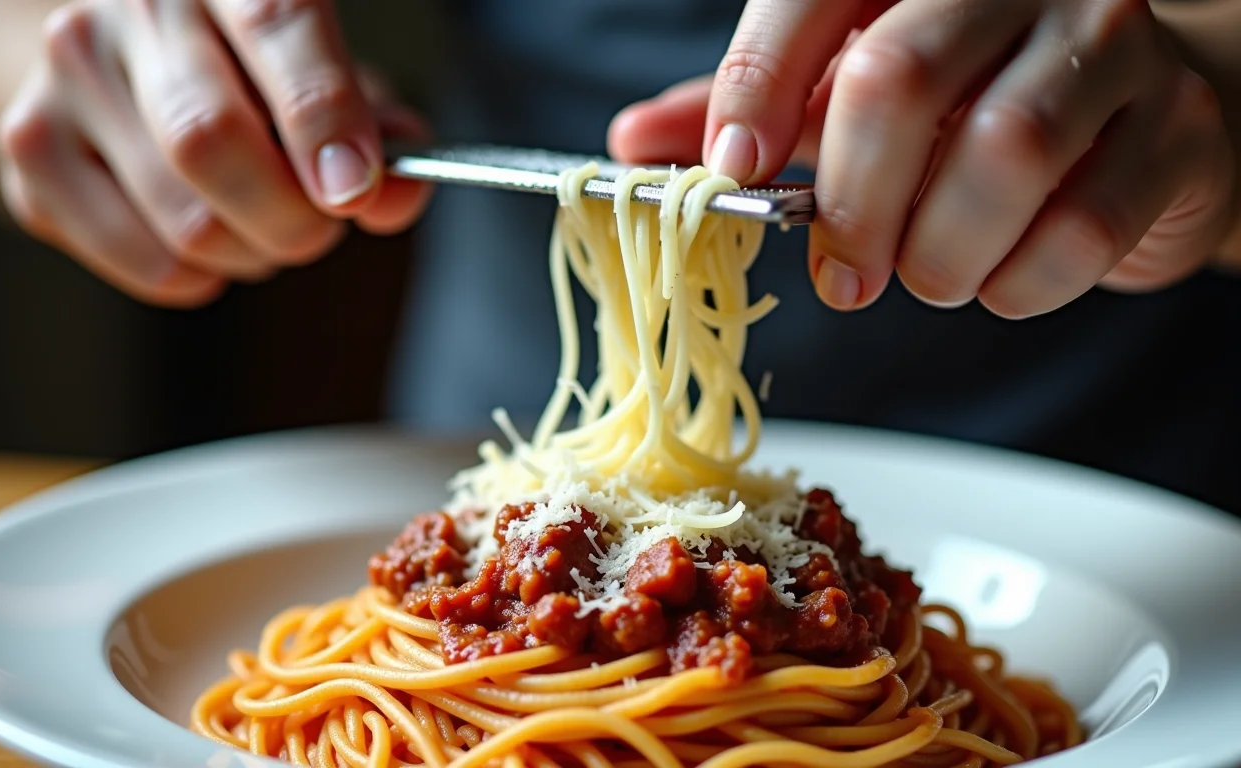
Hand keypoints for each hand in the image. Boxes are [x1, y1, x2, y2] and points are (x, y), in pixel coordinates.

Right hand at [0, 0, 429, 307]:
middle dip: (292, 216)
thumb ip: (377, 133)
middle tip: (319, 226)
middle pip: (209, 138)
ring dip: (253, 254)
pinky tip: (208, 242)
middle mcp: (132, 8)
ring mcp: (68, 79)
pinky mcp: (33, 155)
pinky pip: (149, 263)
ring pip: (184, 220)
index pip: (276, 25)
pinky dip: (203, 278)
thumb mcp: (330, 78)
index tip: (355, 189)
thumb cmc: (248, 72)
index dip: (323, 115)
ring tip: (263, 227)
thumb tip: (396, 196)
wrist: (126, 61)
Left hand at [610, 0, 1236, 318]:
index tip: (729, 175)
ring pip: (1002, 154)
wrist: (1131, 126)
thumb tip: (631, 146)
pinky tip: (1002, 278)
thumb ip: (750, 112)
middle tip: (841, 273)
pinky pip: (1083, 227)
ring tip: (930, 272)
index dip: (757, 85)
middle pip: (897, 77)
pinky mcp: (1174, 130)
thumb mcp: (846, 95)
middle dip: (851, 203)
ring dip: (938, 253)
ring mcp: (1111, 46)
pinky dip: (1019, 283)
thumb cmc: (970, 107)